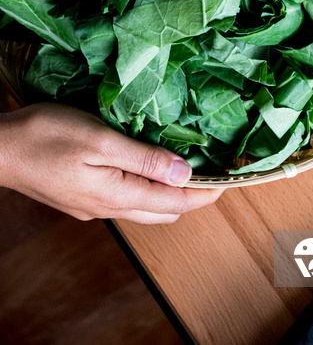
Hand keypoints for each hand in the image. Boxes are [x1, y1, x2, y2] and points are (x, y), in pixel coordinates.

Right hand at [0, 103, 222, 223]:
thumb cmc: (46, 137)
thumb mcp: (100, 141)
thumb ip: (144, 159)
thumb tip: (184, 173)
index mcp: (117, 196)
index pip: (175, 204)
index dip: (205, 193)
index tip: (230, 180)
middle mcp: (108, 208)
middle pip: (164, 212)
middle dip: (193, 197)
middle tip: (214, 173)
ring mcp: (94, 206)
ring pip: (146, 207)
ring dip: (170, 194)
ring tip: (189, 170)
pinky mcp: (83, 197)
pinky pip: (127, 199)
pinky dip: (148, 188)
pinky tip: (149, 169)